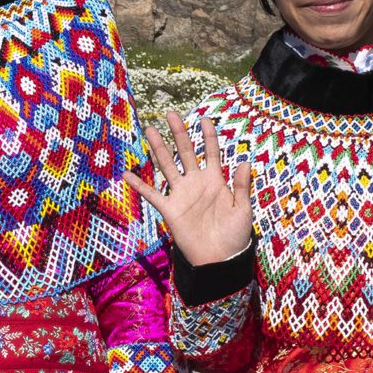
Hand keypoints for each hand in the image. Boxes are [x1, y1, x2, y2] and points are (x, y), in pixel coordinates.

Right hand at [126, 110, 253, 265]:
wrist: (220, 258)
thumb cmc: (235, 234)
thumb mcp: (242, 209)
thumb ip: (241, 186)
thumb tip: (245, 161)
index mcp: (215, 180)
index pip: (211, 152)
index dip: (208, 135)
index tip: (205, 118)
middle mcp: (195, 182)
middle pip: (186, 152)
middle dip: (178, 133)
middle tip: (170, 113)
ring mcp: (181, 194)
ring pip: (167, 166)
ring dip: (158, 148)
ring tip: (149, 130)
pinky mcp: (170, 209)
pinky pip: (152, 195)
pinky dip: (139, 185)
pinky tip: (127, 174)